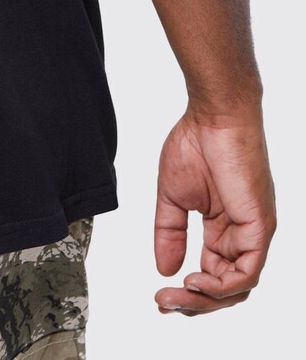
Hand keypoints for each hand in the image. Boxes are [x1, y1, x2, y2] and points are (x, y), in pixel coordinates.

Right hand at [154, 103, 275, 314]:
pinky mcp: (260, 227)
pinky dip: (223, 285)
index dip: (186, 292)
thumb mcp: (173, 196)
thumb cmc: (195, 143)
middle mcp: (242, 236)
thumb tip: (164, 269)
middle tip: (163, 302)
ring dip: (206, 299)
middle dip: (193, 303)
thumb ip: (170, 233)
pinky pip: (249, 272)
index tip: (158, 297)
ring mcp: (253, 233)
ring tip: (177, 294)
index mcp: (224, 228)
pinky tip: (196, 280)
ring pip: (238, 288)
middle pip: (224, 288)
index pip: (211, 274)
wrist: (213, 115)